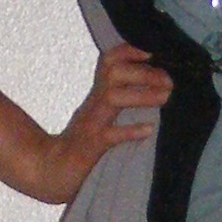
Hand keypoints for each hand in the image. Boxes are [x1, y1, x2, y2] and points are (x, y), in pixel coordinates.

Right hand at [25, 44, 172, 203]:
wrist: (52, 171)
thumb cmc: (82, 145)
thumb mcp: (101, 116)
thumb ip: (120, 101)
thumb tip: (157, 89)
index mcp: (97, 95)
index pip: (109, 61)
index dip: (130, 51)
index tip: (153, 51)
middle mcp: (93, 104)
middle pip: (114, 73)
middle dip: (144, 72)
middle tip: (169, 81)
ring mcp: (91, 124)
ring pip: (113, 98)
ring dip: (142, 94)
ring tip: (165, 96)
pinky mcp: (91, 146)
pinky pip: (110, 135)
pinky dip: (130, 131)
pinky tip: (148, 129)